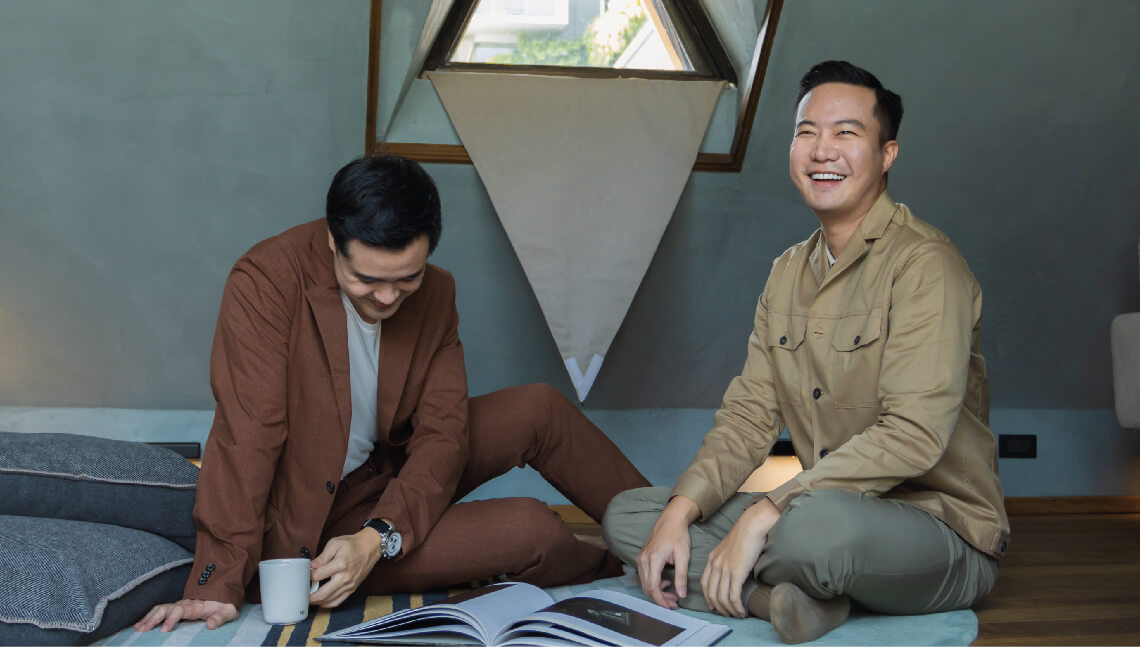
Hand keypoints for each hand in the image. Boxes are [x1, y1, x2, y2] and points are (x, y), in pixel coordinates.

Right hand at [133, 599, 237, 632]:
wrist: (224, 597)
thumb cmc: (225, 607)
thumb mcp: (229, 612)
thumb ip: (221, 617)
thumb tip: (210, 625)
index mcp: (196, 606)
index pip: (180, 611)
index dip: (171, 620)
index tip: (164, 631)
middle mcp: (185, 604)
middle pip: (166, 608)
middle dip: (153, 619)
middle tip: (143, 630)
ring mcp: (179, 605)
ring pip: (160, 609)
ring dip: (148, 618)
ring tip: (137, 629)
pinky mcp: (175, 608)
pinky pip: (159, 610)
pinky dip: (148, 617)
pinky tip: (139, 625)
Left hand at [309, 528, 383, 607]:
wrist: (370, 548)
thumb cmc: (352, 544)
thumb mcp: (335, 543)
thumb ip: (322, 556)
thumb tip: (311, 567)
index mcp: (340, 564)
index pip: (318, 576)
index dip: (307, 577)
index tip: (302, 576)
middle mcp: (345, 578)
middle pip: (322, 594)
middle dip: (308, 597)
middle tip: (300, 595)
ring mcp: (349, 585)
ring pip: (329, 601)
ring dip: (316, 602)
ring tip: (308, 599)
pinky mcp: (352, 589)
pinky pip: (338, 602)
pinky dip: (327, 604)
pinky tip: (320, 601)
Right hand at [636, 496, 699, 608]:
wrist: (671, 518)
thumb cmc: (678, 534)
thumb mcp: (683, 556)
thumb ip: (681, 576)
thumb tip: (681, 595)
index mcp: (653, 559)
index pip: (653, 587)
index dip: (661, 600)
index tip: (671, 606)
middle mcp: (643, 559)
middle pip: (647, 587)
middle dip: (660, 598)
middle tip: (674, 602)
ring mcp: (641, 558)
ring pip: (644, 583)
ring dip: (657, 591)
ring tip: (672, 594)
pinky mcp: (642, 557)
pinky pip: (644, 576)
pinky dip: (654, 583)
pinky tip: (666, 582)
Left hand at [701, 498, 779, 617]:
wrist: (752, 526)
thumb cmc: (745, 535)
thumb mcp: (729, 548)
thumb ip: (726, 560)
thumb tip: (733, 572)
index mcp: (712, 559)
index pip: (705, 583)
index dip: (709, 597)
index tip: (714, 605)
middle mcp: (715, 565)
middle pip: (711, 593)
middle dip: (719, 608)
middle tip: (728, 615)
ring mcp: (725, 569)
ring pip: (721, 598)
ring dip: (729, 610)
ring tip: (737, 615)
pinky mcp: (736, 573)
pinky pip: (733, 596)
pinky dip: (737, 607)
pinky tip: (742, 611)